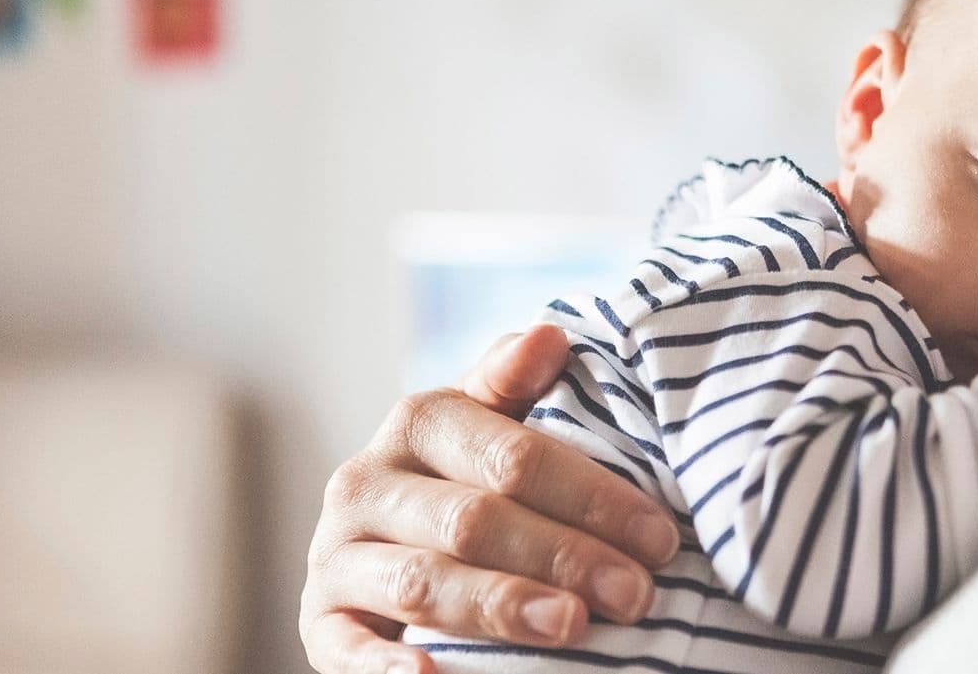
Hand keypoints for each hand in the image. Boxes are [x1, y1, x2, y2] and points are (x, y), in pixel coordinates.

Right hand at [300, 325, 680, 673]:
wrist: (389, 536)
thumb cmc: (469, 474)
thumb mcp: (494, 420)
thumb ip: (518, 382)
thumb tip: (551, 336)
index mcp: (417, 420)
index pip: (511, 457)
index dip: (591, 496)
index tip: (659, 538)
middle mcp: (364, 482)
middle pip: (473, 522)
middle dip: (563, 557)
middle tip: (635, 593)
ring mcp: (335, 556)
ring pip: (422, 583)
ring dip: (500, 606)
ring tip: (573, 627)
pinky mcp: (318, 622)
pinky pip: (343, 648)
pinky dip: (382, 667)